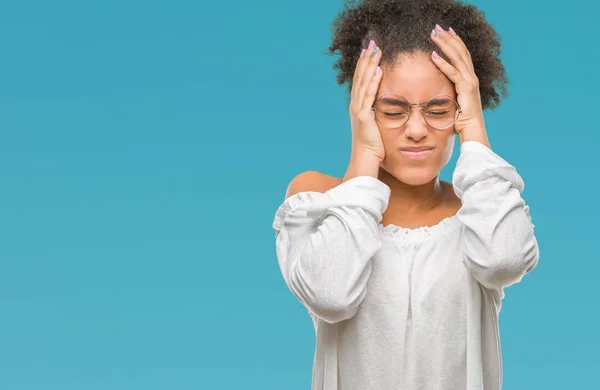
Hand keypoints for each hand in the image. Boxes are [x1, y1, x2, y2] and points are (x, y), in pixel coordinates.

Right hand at [349, 40, 385, 161]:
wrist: (365, 160)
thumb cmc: (373, 148)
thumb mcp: (375, 127)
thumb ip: (378, 115)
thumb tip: (387, 107)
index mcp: (357, 107)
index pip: (360, 81)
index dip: (364, 65)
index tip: (369, 51)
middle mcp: (355, 106)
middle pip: (360, 77)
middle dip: (366, 59)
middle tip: (372, 43)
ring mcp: (358, 110)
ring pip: (363, 82)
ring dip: (369, 65)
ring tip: (375, 50)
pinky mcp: (363, 116)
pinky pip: (369, 95)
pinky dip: (373, 82)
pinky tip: (378, 70)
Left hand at [430, 25, 489, 146]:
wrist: (473, 132)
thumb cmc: (462, 121)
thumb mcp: (454, 102)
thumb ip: (448, 92)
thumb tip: (436, 90)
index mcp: (469, 79)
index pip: (462, 55)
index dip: (454, 42)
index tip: (446, 32)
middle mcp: (472, 78)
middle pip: (461, 51)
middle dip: (449, 38)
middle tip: (437, 27)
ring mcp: (470, 82)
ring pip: (457, 58)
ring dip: (445, 45)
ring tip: (434, 34)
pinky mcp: (466, 89)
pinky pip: (453, 73)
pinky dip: (443, 64)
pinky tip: (433, 55)